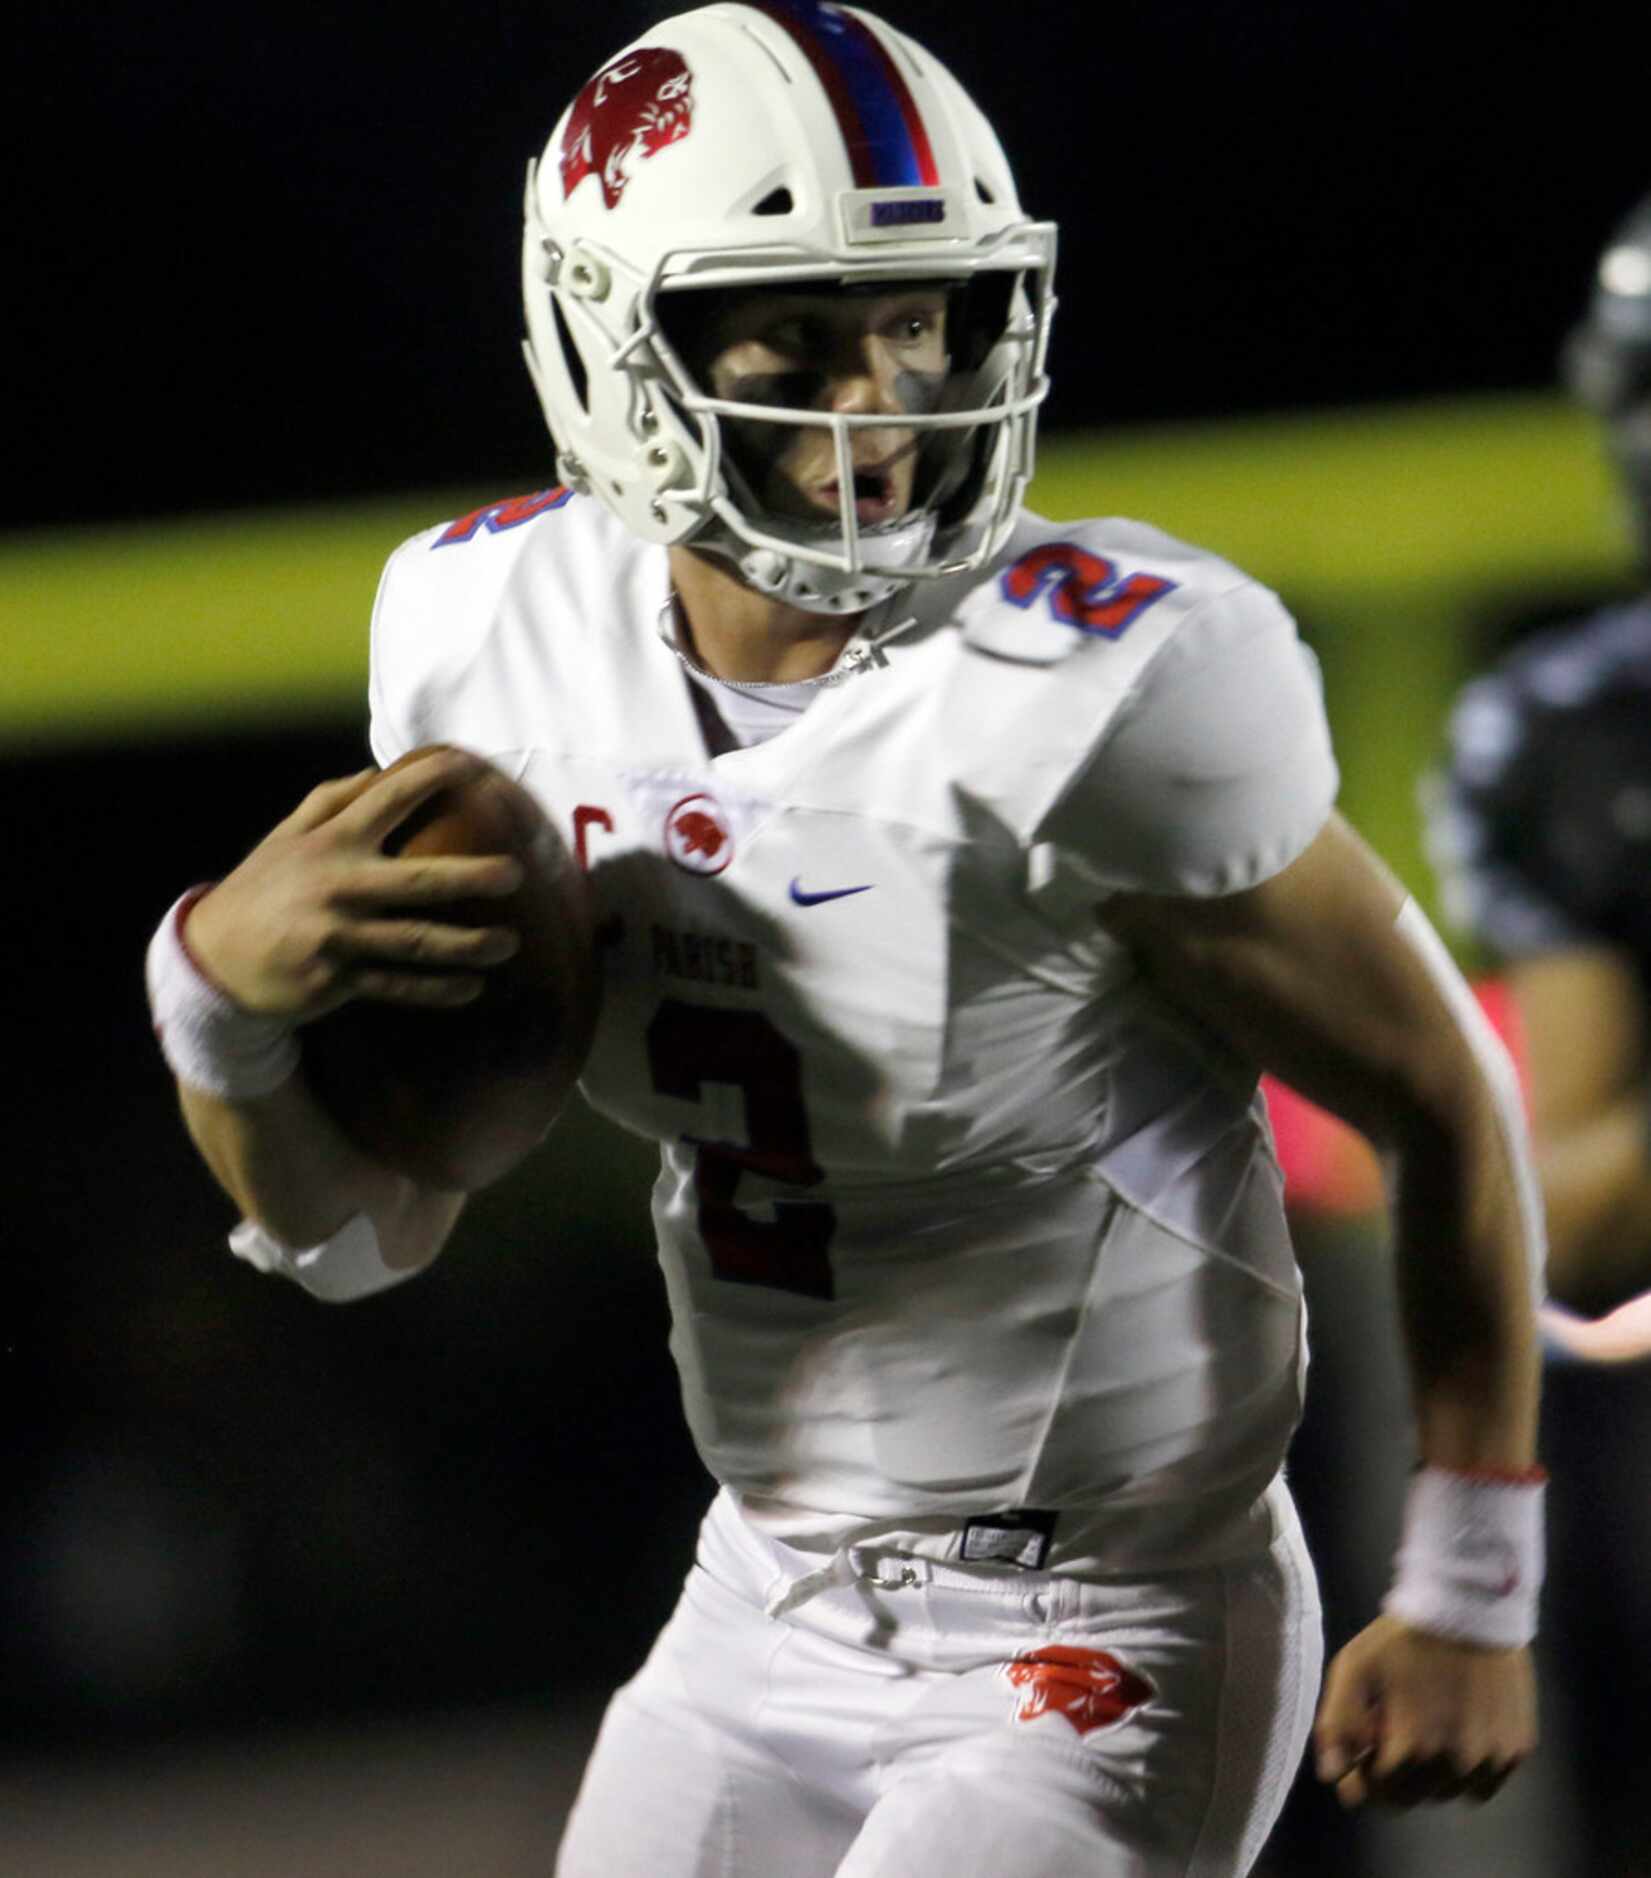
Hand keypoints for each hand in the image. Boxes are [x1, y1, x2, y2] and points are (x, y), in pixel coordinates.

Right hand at [185, 747, 522, 1020]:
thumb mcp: (286, 836)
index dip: (428, 779)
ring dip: (467, 946)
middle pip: (417, 881)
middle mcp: (338, 887)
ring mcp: (339, 937)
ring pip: (416, 942)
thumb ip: (331, 801)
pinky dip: (437, 990)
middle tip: (515, 875)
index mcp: (331, 843)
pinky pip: (399, 986)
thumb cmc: (265, 887)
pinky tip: (472, 988)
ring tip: (508, 945)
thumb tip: (379, 770)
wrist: (215, 959)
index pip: (386, 800)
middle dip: (470, 877)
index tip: (469, 766)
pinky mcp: (338, 979)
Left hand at [1313, 1613, 1534, 1807]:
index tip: (1363, 1755)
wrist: (1470, 1606)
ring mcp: (1492, 1759)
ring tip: (1425, 1731)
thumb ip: (1337, 1725)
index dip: (1365, 1775)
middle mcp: (1457, 1763)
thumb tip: (1331, 1776)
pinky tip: (1456, 1732)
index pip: (1380, 1792)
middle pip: (1414, 1797)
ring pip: (1450, 1793)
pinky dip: (1467, 1770)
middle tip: (1392, 1737)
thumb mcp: (1355, 1668)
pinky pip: (1485, 1782)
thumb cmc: (1404, 1638)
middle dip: (1395, 1776)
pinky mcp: (1517, 1749)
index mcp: (1413, 1745)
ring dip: (1431, 1776)